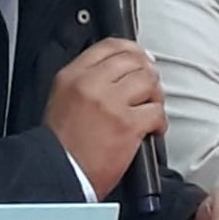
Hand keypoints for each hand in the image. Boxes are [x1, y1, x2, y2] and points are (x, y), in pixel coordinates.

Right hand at [44, 39, 166, 199]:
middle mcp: (92, 84)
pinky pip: (156, 112)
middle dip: (147, 72)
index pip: (110, 46)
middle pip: (134, 61)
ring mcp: (111, 104)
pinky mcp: (128, 125)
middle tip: (150, 86)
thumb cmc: (61, 145)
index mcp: (73, 76)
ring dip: (155, 95)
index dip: (132, 50)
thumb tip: (119, 71)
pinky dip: (160, 122)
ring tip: (150, 107)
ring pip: (149, 82)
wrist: (58, 173)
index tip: (141, 58)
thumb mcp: (62, 98)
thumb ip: (87, 80)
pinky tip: (152, 129)